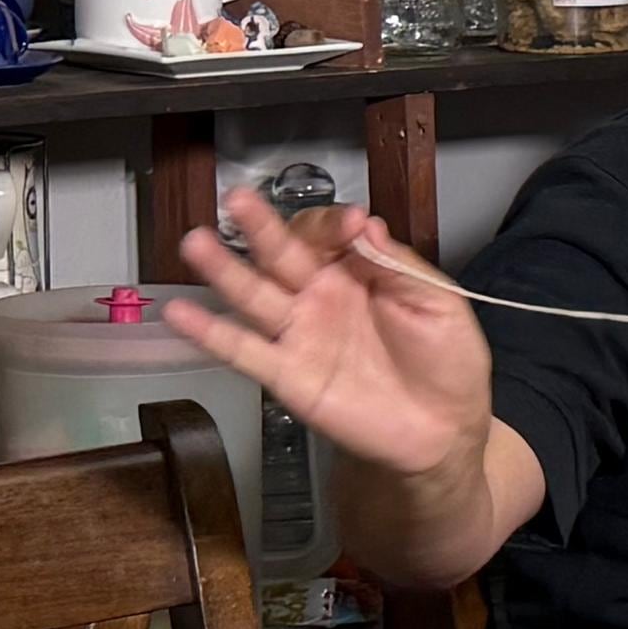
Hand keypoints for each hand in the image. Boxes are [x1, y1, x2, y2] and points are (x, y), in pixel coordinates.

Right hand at [162, 189, 491, 481]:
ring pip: (254, 293)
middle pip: (283, 254)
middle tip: (238, 199)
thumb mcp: (439, 304)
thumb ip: (400, 266)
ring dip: (223, 269)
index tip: (350, 224)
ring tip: (196, 242)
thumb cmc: (447, 362)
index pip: (330, 235)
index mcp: (361, 273)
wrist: (444, 429)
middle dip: (261, 226)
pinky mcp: (287, 374)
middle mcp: (322, 297)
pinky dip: (210, 333)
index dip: (333, 224)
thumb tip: (367, 222)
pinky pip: (244, 350)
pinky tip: (180, 313)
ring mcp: (301, 333)